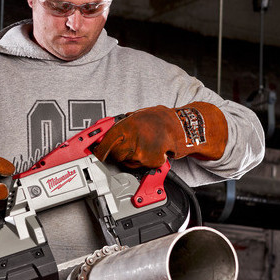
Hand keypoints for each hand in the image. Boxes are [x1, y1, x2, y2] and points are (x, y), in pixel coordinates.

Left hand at [92, 103, 227, 168]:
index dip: (99, 149)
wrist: (183, 127)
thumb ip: (125, 122)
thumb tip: (109, 129)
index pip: (106, 139)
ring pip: (128, 161)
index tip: (96, 154)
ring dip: (134, 158)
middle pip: (115, 153)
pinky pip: (141, 166)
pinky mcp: (149, 160)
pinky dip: (147, 162)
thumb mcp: (140, 114)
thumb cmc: (163, 120)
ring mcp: (140, 149)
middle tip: (130, 148)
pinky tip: (154, 152)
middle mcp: (132, 136)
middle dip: (118, 154)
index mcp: (127, 123)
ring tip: (145, 148)